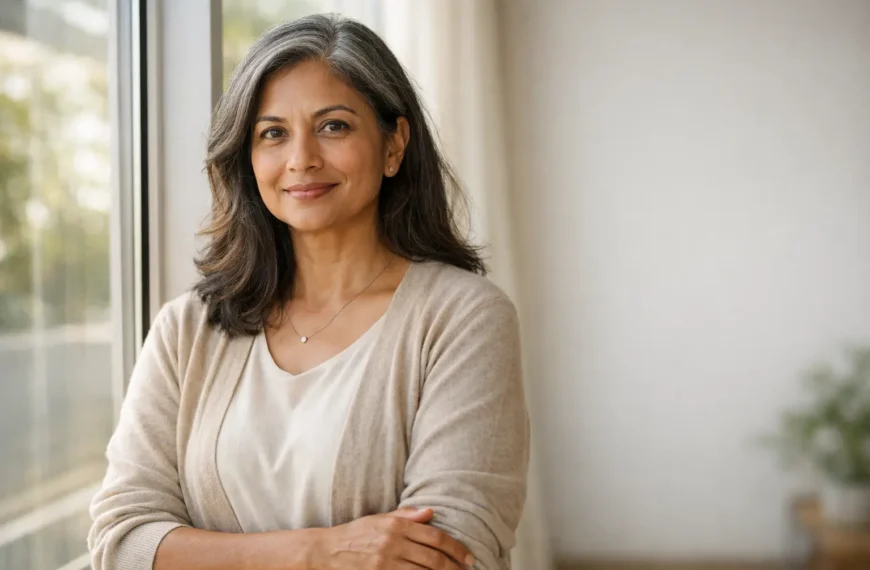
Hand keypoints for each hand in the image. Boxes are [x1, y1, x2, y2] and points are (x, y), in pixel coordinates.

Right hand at [312, 507, 473, 569]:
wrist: (325, 551)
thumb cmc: (355, 534)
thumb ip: (405, 516)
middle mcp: (392, 543)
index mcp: (395, 526)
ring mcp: (385, 563)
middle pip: (433, 558)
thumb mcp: (379, 519)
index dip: (455, 548)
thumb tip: (431, 512)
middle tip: (467, 569)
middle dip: (454, 566)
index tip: (467, 556)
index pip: (435, 537)